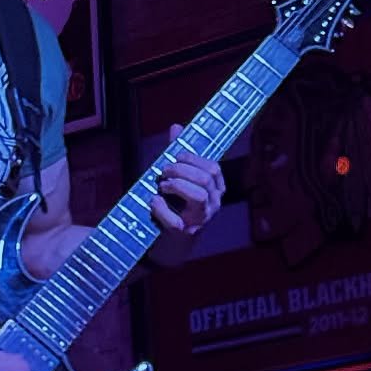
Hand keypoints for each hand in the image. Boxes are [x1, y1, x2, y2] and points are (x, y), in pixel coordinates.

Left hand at [150, 125, 225, 242]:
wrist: (169, 243)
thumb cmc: (174, 205)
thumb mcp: (177, 178)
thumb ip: (178, 155)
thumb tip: (176, 127)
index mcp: (216, 189)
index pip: (213, 168)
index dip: (192, 158)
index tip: (174, 157)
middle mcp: (214, 204)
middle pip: (205, 178)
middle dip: (180, 169)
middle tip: (163, 172)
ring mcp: (201, 220)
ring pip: (198, 196)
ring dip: (175, 185)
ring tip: (162, 186)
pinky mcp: (185, 234)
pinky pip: (176, 220)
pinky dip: (161, 208)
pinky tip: (154, 202)